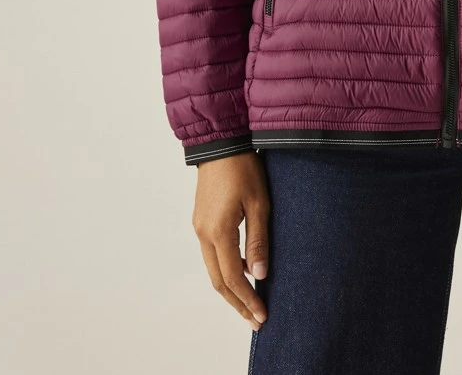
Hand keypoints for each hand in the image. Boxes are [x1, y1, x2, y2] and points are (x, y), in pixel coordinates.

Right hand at [191, 151, 270, 329]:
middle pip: (218, 281)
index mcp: (218, 232)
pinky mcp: (201, 220)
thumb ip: (258, 240)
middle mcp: (203, 234)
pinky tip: (244, 270)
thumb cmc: (244, 168)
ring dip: (231, 287)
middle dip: (237, 303)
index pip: (231, 279)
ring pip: (213, 269)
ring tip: (251, 301)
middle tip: (255, 319)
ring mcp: (200, 227)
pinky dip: (226, 268)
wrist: (222, 142)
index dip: (247, 300)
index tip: (261, 315)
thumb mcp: (259, 203)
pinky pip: (212, 253)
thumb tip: (259, 276)